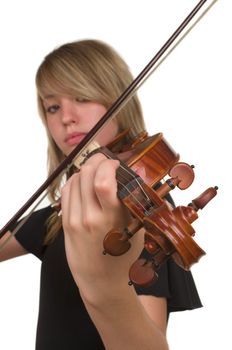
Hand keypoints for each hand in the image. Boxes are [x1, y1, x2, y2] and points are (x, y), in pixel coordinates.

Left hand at [61, 152, 143, 302]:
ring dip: (86, 169)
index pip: (103, 182)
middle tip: (106, 162)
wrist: (101, 281)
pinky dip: (76, 180)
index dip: (109, 165)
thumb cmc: (123, 256)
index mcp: (112, 220)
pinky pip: (67, 191)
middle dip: (97, 161)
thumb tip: (138, 170)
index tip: (117, 165)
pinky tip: (85, 182)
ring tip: (97, 171)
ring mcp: (75, 220)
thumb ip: (135, 200)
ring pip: (75, 179)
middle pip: (87, 174)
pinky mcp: (66, 222)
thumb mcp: (137, 229)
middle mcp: (91, 218)